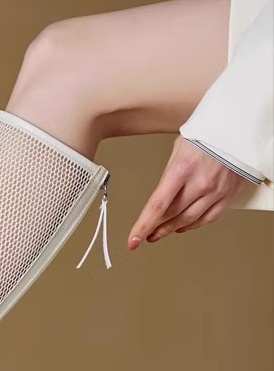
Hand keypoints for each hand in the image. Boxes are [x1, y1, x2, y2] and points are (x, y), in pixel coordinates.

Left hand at [128, 136, 243, 249]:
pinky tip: (184, 227)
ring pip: (190, 220)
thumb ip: (168, 177)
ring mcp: (216, 191)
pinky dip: (194, 225)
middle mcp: (200, 183)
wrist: (237, 130)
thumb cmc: (206, 136)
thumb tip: (160, 200)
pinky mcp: (228, 195)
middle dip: (156, 228)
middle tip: (146, 235)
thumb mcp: (177, 151)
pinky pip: (209, 218)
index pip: (157, 205)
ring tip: (161, 232)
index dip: (143, 226)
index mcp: (182, 170)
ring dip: (172, 229)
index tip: (133, 240)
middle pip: (173, 215)